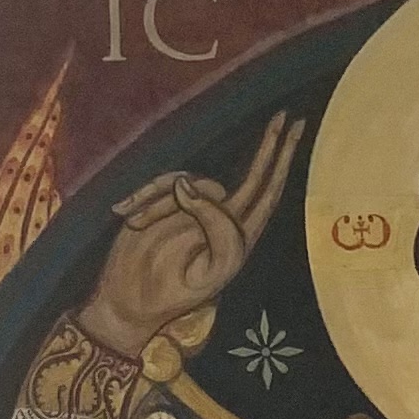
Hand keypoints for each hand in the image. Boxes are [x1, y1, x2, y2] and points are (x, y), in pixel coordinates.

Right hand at [74, 110, 302, 360]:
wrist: (130, 302)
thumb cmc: (172, 293)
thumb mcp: (207, 269)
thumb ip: (213, 227)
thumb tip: (189, 183)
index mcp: (239, 237)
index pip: (266, 193)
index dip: (282, 162)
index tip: (294, 129)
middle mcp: (221, 218)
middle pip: (251, 175)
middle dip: (269, 146)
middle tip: (284, 116)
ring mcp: (194, 207)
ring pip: (188, 180)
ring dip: (158, 202)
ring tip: (135, 225)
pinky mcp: (165, 202)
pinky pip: (160, 185)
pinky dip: (142, 199)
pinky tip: (124, 214)